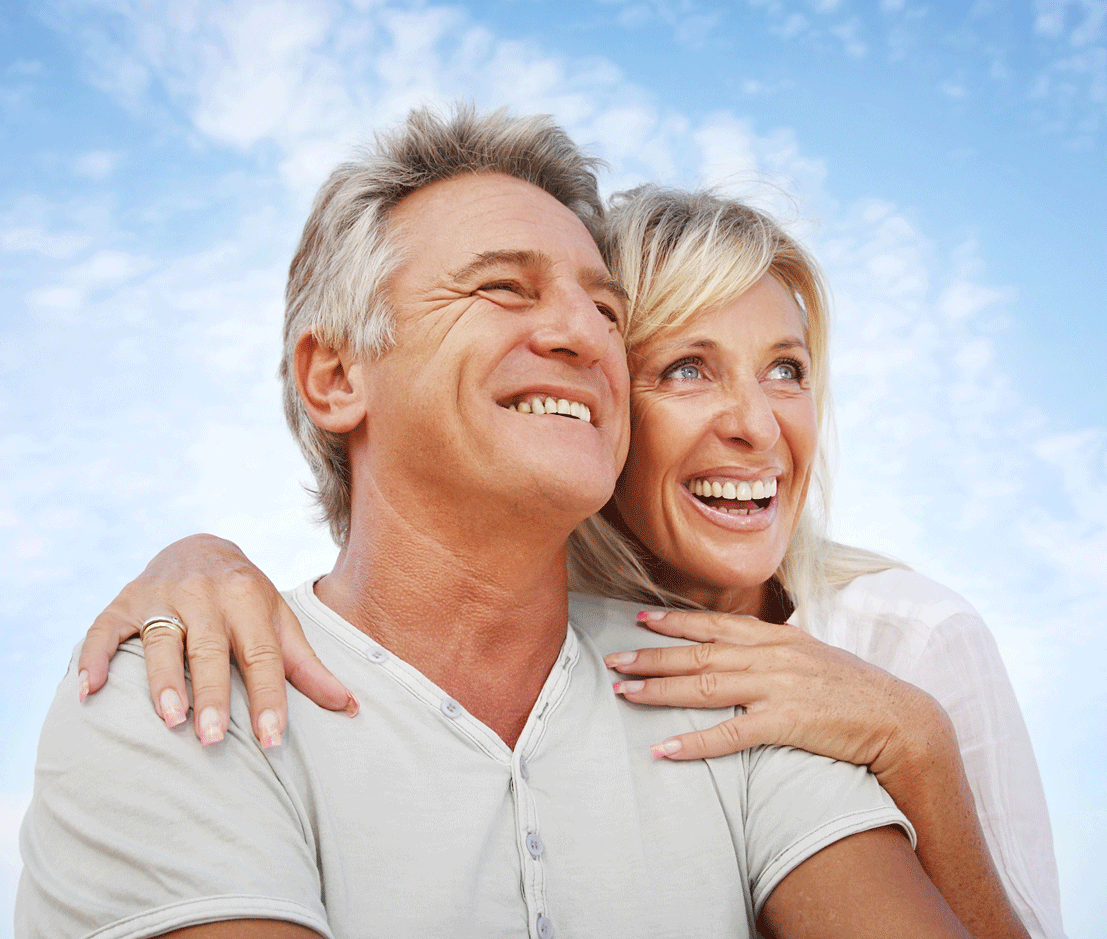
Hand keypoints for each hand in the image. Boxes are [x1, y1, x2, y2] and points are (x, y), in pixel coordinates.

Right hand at [78, 534, 356, 746]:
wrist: (199, 548)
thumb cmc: (247, 601)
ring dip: (162, 680)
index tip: (272, 741)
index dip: (268, 697)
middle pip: (209, 649)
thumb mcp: (280, 623)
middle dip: (212, 693)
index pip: (261, 654)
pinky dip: (93, 659)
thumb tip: (351, 708)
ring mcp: (160, 596)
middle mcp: (204, 595)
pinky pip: (103, 631)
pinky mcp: (122, 602)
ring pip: (161, 639)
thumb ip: (308, 667)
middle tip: (213, 738)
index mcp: (248, 599)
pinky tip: (88, 692)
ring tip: (169, 719)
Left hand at [606, 609, 934, 772]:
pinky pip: (730, 734)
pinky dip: (695, 742)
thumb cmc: (856, 691)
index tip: (641, 619)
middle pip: (700, 652)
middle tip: (613, 660)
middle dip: (652, 656)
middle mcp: (772, 655)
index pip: (716, 624)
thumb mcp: (814, 656)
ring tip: (624, 694)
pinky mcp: (787, 722)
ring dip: (660, 690)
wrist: (902, 719)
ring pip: (705, 685)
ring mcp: (778, 687)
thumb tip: (742, 651)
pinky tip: (665, 749)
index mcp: (778, 637)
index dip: (676, 621)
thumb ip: (776, 651)